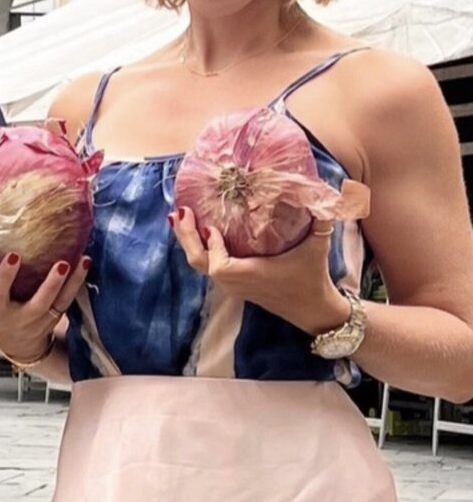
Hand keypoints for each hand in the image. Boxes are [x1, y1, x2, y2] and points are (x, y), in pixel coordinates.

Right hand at [0, 253, 90, 360]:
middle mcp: (24, 316)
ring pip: (62, 301)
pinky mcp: (59, 316)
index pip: (0, 293)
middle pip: (40, 301)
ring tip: (84, 261)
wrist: (20, 347)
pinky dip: (79, 285)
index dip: (6, 276)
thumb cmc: (0, 317)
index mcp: (0, 311)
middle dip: (51, 283)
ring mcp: (44, 318)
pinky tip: (86, 265)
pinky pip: (71, 301)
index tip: (14, 256)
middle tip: (62, 264)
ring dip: (74, 282)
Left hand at [169, 208, 349, 335]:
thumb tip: (320, 191)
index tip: (209, 226)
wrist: (314, 311)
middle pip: (199, 263)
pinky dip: (200, 249)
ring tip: (182, 218)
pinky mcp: (236, 285)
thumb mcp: (319, 246)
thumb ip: (321, 218)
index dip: (210, 247)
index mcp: (251, 275)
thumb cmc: (313, 277)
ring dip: (190, 243)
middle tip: (180, 212)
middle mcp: (237, 282)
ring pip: (201, 266)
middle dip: (186, 238)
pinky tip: (200, 232)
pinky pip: (210, 267)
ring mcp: (234, 285)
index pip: (218, 266)